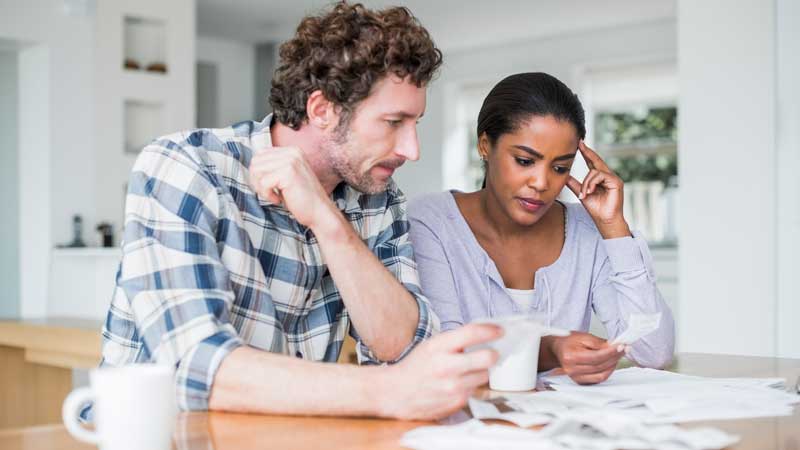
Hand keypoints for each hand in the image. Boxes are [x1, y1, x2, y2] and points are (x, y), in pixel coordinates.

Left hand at [248, 146, 336, 229]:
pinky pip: (263, 183)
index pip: (260, 154)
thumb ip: (273, 166)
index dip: (258, 172)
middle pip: (256, 161)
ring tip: (274, 195)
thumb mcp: (287, 176)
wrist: (319, 212)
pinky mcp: (288, 173)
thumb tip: (252, 164)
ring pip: (256, 171)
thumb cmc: (302, 198)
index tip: (269, 185)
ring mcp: (291, 161)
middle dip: (257, 180)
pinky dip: (267, 194)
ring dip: (261, 187)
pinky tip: (279, 199)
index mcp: (292, 151)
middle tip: (270, 192)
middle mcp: (292, 152)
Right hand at [377, 324, 501, 419]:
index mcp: (438, 347)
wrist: (394, 393)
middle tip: (491, 353)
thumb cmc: (415, 367)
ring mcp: (453, 387)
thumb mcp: (431, 346)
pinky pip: (474, 390)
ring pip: (484, 375)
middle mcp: (447, 366)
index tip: (500, 330)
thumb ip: (454, 341)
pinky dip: (470, 386)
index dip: (491, 330)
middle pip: (488, 357)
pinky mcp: (456, 402)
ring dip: (480, 371)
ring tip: (466, 371)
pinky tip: (456, 384)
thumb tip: (484, 334)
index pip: (472, 333)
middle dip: (493, 354)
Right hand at [549, 332, 623, 384]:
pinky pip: (599, 379)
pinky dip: (607, 371)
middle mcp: (572, 370)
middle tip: (623, 349)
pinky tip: (610, 363)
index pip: (596, 357)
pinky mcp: (581, 382)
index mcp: (571, 357)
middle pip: (600, 366)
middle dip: (614, 357)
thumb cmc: (568, 342)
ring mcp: (576, 378)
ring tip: (617, 355)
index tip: (621, 346)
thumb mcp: (582, 337)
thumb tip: (613, 347)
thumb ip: (598, 343)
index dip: (611, 352)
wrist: (558, 349)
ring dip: (613, 365)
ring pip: (602, 375)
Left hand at [566, 141, 630, 238]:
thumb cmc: (595, 209)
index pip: (592, 163)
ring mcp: (613, 178)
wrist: (604, 220)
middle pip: (596, 161)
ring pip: (595, 171)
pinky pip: (600, 176)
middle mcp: (607, 176)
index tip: (579, 144)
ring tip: (584, 194)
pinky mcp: (616, 182)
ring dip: (586, 183)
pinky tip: (589, 192)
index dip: (586, 153)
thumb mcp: (581, 193)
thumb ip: (574, 184)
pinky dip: (591, 184)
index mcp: (600, 178)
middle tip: (579, 143)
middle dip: (587, 152)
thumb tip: (564, 176)